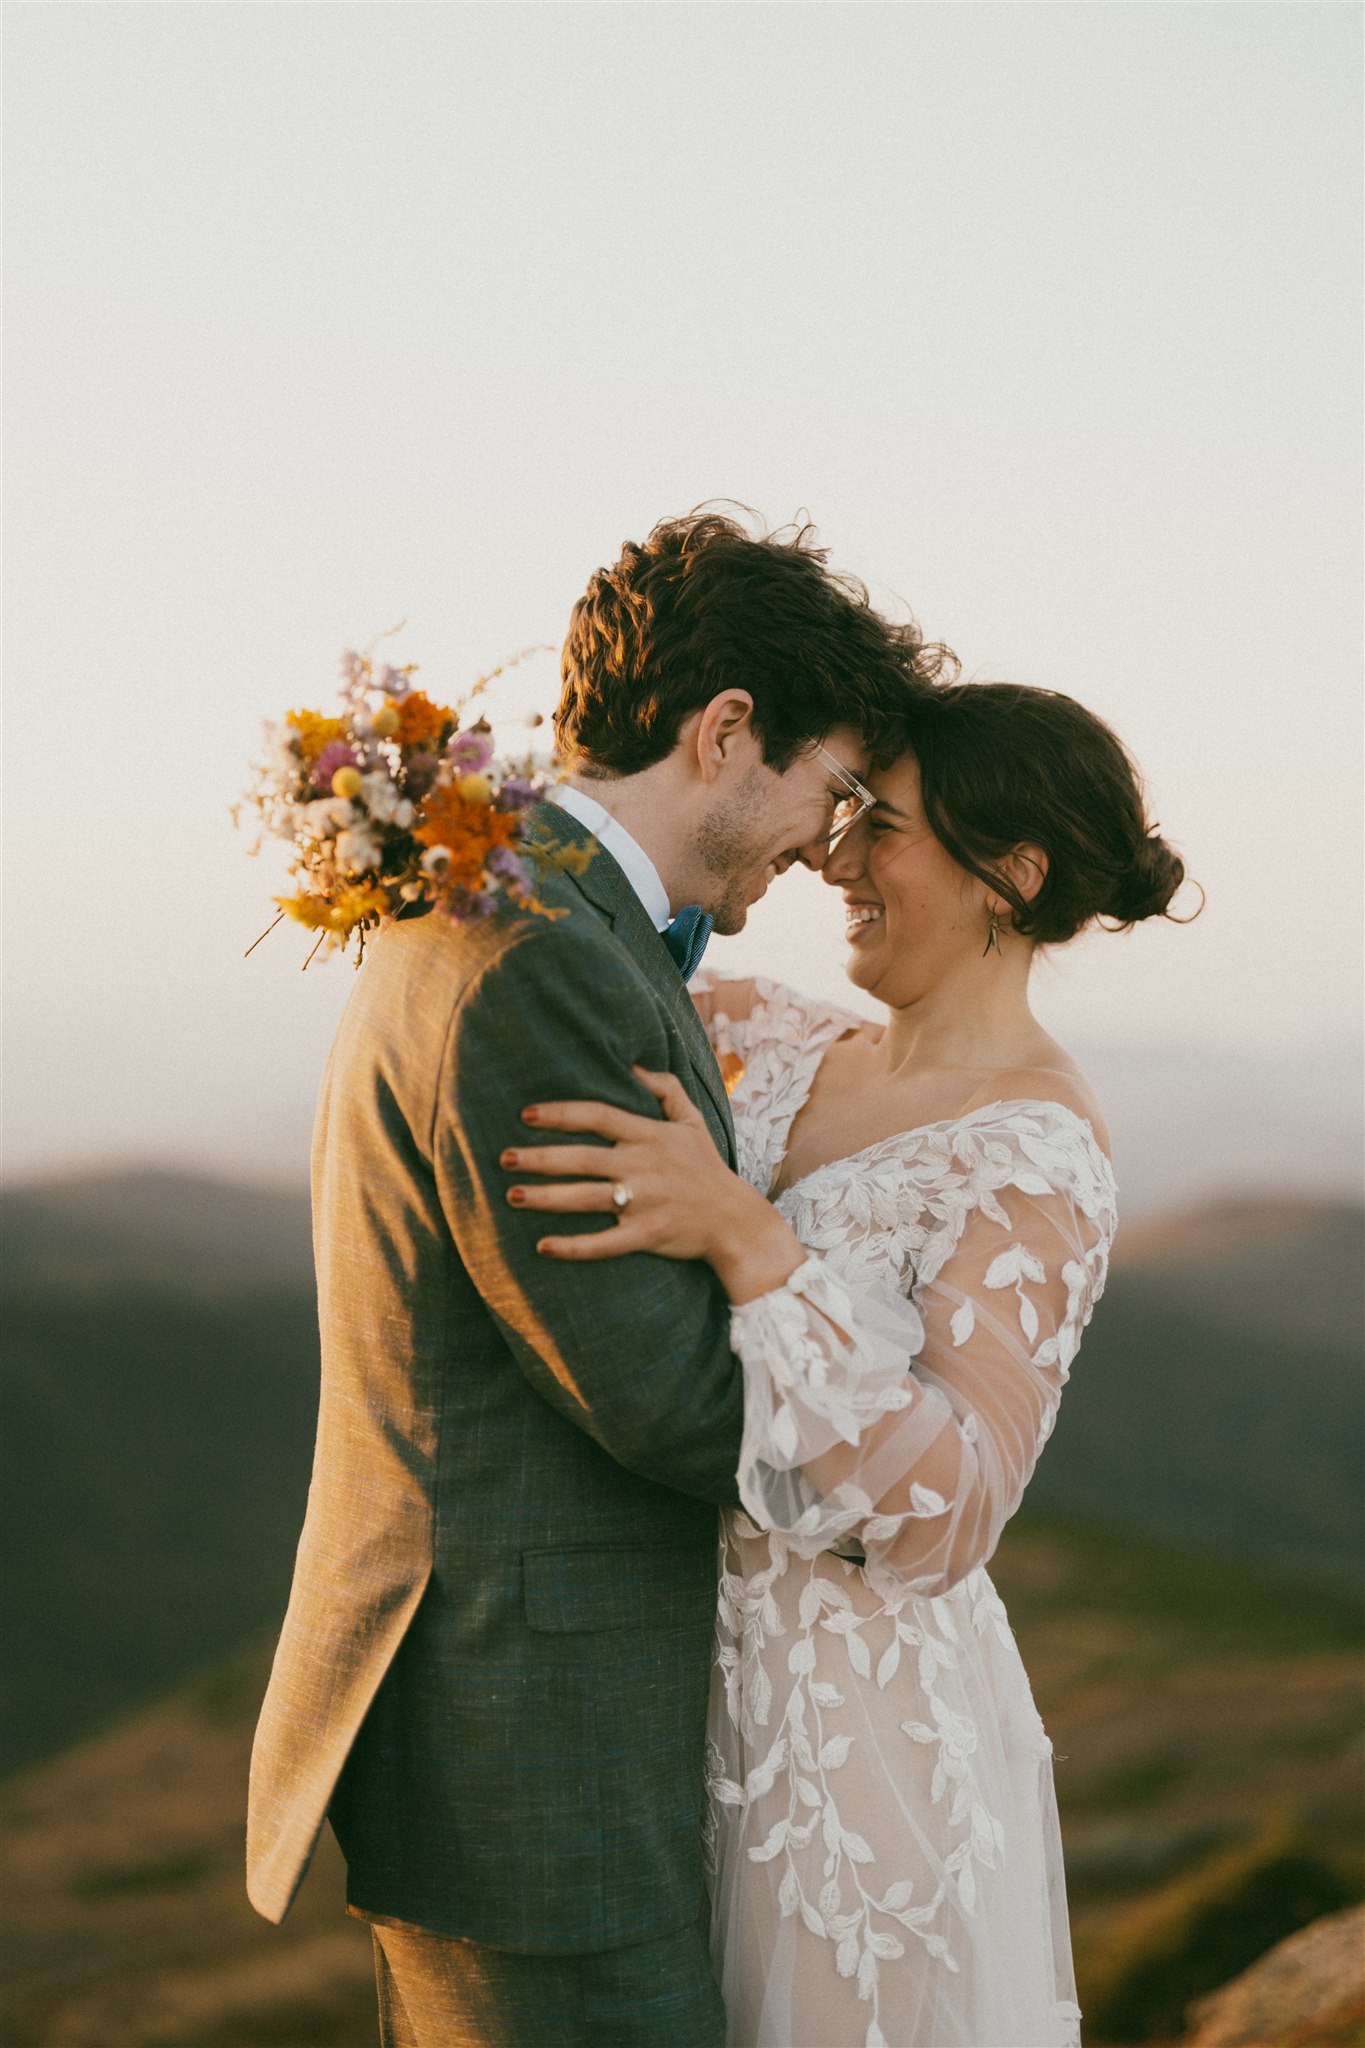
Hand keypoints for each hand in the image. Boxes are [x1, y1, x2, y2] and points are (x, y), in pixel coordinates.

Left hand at [502, 1066, 804, 1302]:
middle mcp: (644, 1166)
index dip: (562, 1113)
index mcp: (650, 1136)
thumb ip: (667, 1089)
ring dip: (546, 1198)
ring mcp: (645, 1202)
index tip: (527, 1114)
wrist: (736, 1221)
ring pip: (585, 1199)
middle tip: (504, 1158)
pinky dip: (573, 1247)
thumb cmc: (708, 1169)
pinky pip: (603, 1243)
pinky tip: (542, 1246)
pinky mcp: (647, 1235)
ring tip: (512, 1194)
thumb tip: (635, 1065)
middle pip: (582, 1158)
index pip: (599, 1116)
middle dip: (540, 1157)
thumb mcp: (693, 1122)